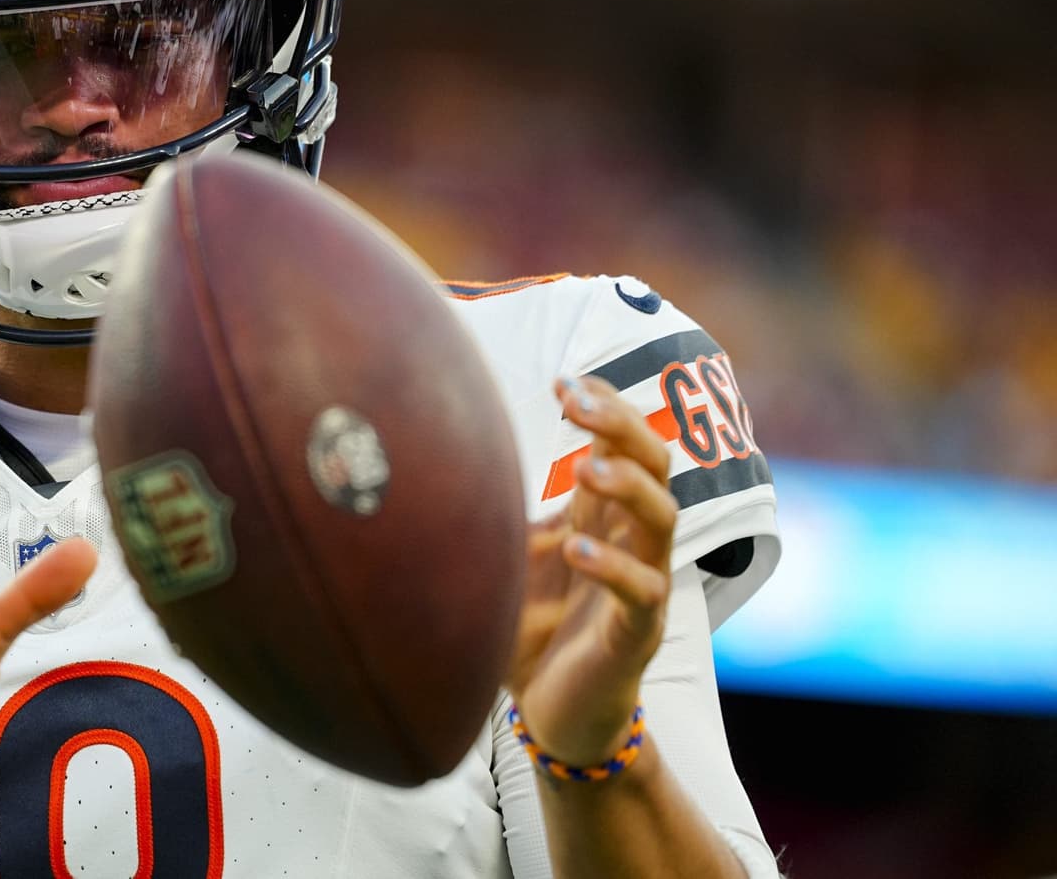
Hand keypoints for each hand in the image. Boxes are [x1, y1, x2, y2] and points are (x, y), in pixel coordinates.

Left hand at [506, 375, 677, 766]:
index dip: (605, 407)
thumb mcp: (507, 556)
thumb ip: (494, 509)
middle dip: (624, 424)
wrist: (554, 716)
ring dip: (628, 486)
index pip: (626, 444)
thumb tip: (434, 450)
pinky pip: (641, 594)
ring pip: (664, 519)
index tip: (564, 381)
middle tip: (577, 401)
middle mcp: (631, 542)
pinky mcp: (636, 636)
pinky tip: (572, 548)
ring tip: (587, 467)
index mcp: (603, 517)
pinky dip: (611, 567)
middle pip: (656, 464)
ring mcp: (642, 587)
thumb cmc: (531, 629)